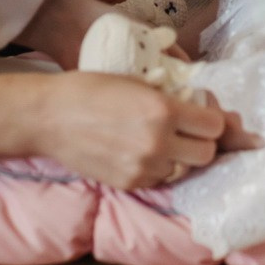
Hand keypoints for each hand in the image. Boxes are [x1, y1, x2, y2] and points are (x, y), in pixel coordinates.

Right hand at [31, 74, 250, 188]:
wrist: (50, 117)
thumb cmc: (91, 88)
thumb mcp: (138, 81)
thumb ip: (170, 97)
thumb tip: (200, 106)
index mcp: (162, 110)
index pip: (214, 126)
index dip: (212, 119)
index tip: (202, 115)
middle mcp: (157, 142)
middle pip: (207, 153)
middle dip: (202, 142)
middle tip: (188, 131)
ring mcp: (142, 167)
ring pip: (185, 170)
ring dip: (182, 157)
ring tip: (165, 142)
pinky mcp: (128, 183)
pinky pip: (160, 179)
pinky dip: (160, 168)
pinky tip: (144, 153)